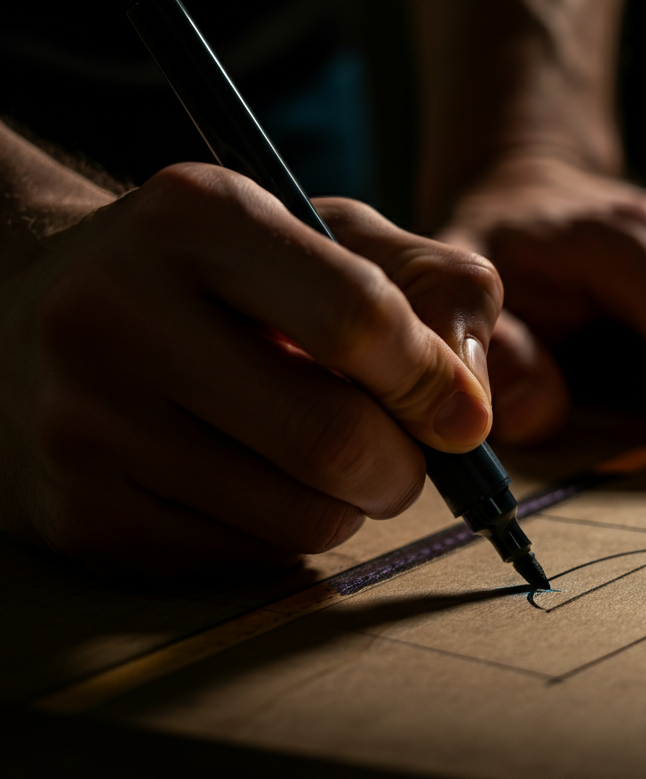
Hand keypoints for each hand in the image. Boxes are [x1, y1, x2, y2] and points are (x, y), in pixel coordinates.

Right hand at [0, 163, 499, 574]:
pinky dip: (284, 533)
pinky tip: (252, 480)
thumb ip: (430, 286)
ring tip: (320, 458)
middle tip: (401, 456)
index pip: (356, 316)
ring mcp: (85, 422)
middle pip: (332, 437)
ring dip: (347, 503)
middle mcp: (116, 312)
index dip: (432, 380)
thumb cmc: (221, 277)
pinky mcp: (80, 515)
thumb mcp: (327, 238)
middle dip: (402, 466)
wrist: (42, 320)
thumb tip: (471, 405)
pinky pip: (246, 561)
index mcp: (196, 217)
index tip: (462, 415)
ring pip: (298, 518)